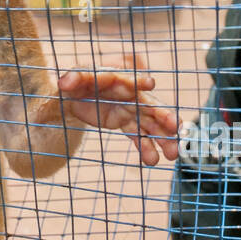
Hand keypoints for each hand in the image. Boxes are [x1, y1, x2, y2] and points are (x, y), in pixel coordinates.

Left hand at [58, 69, 180, 166]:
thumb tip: (64, 81)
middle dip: (163, 114)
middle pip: (149, 104)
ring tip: (173, 154)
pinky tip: (153, 161)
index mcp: (116, 78)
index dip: (138, 81)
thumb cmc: (76, 83)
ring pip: (150, 123)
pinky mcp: (126, 122)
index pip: (128, 79)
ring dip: (163, 137)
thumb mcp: (72, 80)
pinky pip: (139, 136)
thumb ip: (71, 79)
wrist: (75, 97)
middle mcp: (129, 93)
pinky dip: (146, 148)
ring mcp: (130, 109)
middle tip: (176, 126)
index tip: (150, 84)